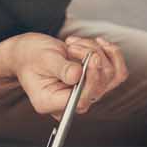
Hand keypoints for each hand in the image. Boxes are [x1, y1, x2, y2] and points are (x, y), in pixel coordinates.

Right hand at [2, 33, 128, 118]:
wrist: (29, 52)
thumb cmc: (31, 56)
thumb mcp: (43, 58)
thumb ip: (61, 68)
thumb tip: (77, 75)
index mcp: (50, 102)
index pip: (80, 101)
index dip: (91, 81)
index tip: (92, 58)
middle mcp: (69, 103)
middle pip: (98, 89)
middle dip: (91, 58)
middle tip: (72, 45)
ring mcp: (84, 95)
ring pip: (110, 77)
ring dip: (97, 53)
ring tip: (76, 43)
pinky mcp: (94, 84)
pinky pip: (117, 73)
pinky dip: (111, 54)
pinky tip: (97, 44)